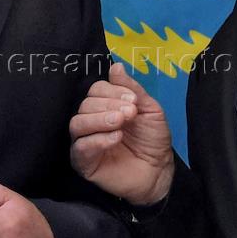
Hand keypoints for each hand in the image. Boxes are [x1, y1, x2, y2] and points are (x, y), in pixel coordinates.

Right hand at [69, 62, 173, 204]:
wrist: (159, 171)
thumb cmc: (152, 139)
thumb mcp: (148, 109)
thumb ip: (132, 89)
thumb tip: (115, 66)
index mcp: (105, 106)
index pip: (96, 90)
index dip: (112, 91)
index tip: (132, 100)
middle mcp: (91, 121)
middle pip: (85, 104)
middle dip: (108, 105)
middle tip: (130, 113)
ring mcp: (85, 141)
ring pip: (77, 123)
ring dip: (100, 119)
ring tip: (120, 122)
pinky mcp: (83, 162)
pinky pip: (80, 147)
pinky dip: (98, 140)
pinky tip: (116, 138)